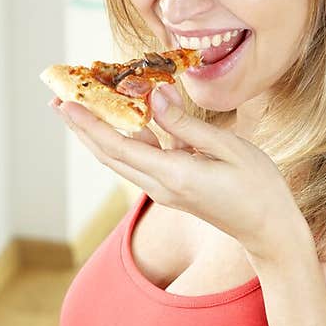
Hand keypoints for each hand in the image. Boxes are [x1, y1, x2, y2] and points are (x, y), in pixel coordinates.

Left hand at [51, 83, 306, 262]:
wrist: (268, 229)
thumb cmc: (258, 187)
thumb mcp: (229, 148)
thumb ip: (187, 124)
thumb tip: (156, 95)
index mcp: (174, 176)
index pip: (119, 147)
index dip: (88, 124)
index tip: (65, 102)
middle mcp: (161, 186)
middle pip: (109, 154)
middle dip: (81, 126)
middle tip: (58, 97)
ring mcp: (164, 190)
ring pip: (120, 158)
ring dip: (97, 132)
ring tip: (79, 105)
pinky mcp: (171, 189)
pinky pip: (139, 160)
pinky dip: (124, 138)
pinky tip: (122, 119)